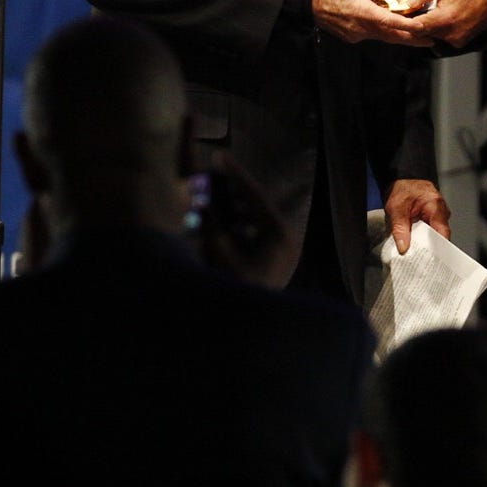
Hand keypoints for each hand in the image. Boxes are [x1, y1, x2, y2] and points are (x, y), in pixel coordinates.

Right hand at [197, 154, 297, 288]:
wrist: (251, 331)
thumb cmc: (235, 289)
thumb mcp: (219, 252)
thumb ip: (210, 223)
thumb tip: (200, 196)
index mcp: (278, 233)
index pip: (253, 195)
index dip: (233, 174)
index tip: (218, 154)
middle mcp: (286, 238)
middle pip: (256, 205)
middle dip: (231, 190)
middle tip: (211, 171)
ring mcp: (284, 250)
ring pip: (255, 219)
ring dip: (232, 209)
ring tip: (211, 197)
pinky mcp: (276, 261)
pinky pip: (255, 235)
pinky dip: (237, 227)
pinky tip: (219, 222)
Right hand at [311, 0, 427, 45]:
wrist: (305, 1)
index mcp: (360, 11)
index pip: (388, 21)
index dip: (407, 26)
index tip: (422, 28)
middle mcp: (359, 27)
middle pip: (390, 35)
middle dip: (412, 39)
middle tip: (431, 40)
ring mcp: (356, 34)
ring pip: (383, 37)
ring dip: (401, 37)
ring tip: (421, 37)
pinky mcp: (353, 36)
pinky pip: (374, 35)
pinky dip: (387, 33)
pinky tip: (397, 29)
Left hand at [385, 178, 450, 254]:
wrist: (402, 180)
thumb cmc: (402, 190)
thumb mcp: (396, 209)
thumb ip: (399, 228)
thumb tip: (403, 247)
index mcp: (436, 206)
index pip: (443, 233)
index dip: (438, 249)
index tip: (430, 261)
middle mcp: (441, 212)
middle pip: (439, 238)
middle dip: (430, 251)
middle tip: (419, 264)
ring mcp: (439, 217)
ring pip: (434, 237)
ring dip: (425, 246)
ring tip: (416, 258)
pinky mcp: (433, 221)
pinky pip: (430, 234)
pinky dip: (422, 241)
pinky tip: (415, 249)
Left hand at [408, 0, 486, 48]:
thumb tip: (408, 2)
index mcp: (446, 18)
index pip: (416, 27)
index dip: (402, 23)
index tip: (393, 17)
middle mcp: (451, 33)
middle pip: (421, 32)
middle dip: (411, 21)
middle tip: (405, 10)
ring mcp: (456, 39)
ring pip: (430, 34)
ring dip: (424, 23)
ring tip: (423, 9)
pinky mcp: (459, 41)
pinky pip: (440, 35)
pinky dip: (435, 26)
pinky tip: (437, 14)